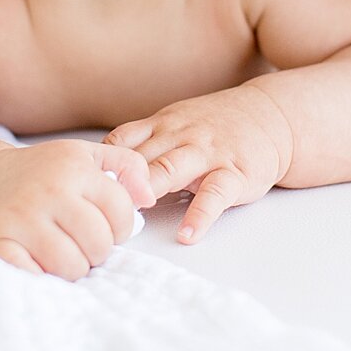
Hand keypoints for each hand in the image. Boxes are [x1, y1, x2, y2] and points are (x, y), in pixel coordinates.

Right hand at [0, 139, 153, 280]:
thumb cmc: (37, 174)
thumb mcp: (82, 156)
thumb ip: (126, 166)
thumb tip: (148, 197)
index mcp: (73, 167)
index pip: (121, 213)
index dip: (119, 228)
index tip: (104, 227)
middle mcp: (48, 190)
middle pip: (99, 245)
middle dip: (95, 251)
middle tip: (78, 243)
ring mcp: (20, 218)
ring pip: (72, 267)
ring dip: (70, 269)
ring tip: (59, 254)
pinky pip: (33, 277)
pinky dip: (40, 280)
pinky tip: (36, 265)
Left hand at [103, 83, 292, 244]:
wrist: (272, 116)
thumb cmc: (217, 125)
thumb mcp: (177, 122)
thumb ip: (144, 143)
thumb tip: (102, 171)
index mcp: (164, 125)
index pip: (123, 141)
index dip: (101, 163)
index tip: (79, 185)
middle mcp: (182, 136)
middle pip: (142, 156)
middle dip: (118, 180)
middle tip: (94, 203)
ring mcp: (209, 154)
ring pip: (173, 169)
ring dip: (150, 188)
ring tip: (133, 214)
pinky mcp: (235, 173)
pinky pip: (215, 196)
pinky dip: (200, 215)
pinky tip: (187, 234)